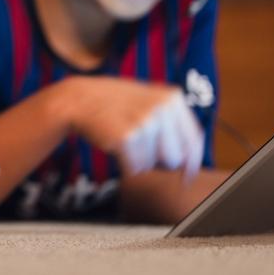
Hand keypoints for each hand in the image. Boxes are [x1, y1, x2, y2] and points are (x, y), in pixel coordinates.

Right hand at [56, 77, 203, 179]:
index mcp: (173, 97)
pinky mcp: (127, 137)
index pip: (194, 139)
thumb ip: (173, 123)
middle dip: (158, 160)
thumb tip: (191, 161)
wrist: (79, 99)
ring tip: (124, 138)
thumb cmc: (115, 104)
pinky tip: (114, 144)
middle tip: (137, 142)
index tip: (187, 176)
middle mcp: (163, 108)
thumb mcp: (148, 101)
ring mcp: (145, 121)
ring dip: (139, 160)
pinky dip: (125, 164)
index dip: (192, 162)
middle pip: (175, 158)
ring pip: (154, 165)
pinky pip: (135, 168)